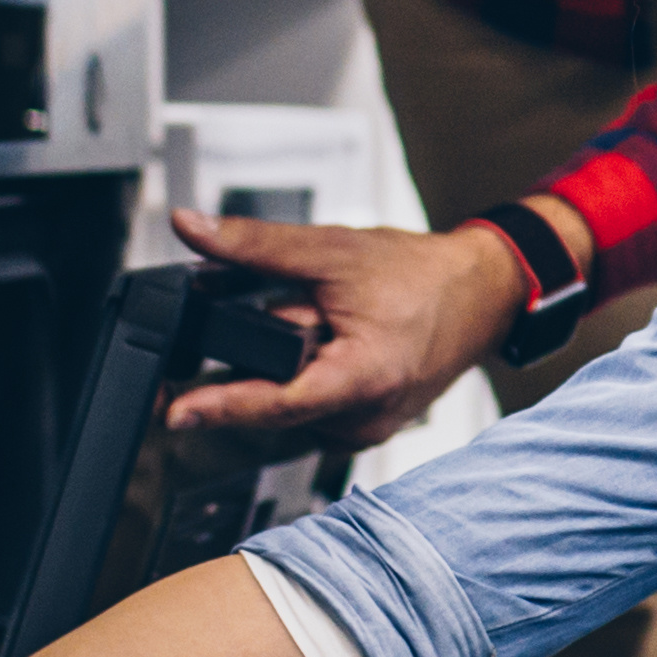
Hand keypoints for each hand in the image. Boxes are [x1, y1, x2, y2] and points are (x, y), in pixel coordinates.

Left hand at [165, 207, 544, 449]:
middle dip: (272, 352)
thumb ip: (255, 245)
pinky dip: (310, 369)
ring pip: (294, 400)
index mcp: (363, 379)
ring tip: (335, 319)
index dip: (222, 407)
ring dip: (293, 359)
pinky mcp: (366, 425)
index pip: (276, 402)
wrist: (481, 292)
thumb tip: (191, 228)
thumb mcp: (332, 249)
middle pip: (279, 396)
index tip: (174, 413)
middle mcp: (364, 417)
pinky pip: (314, 403)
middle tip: (308, 307)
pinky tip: (334, 338)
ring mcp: (367, 428)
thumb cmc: (422, 277)